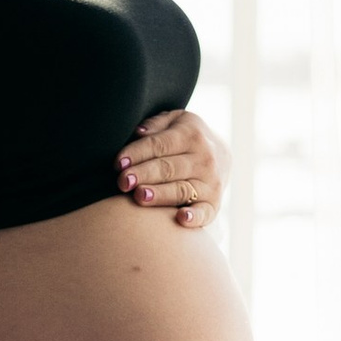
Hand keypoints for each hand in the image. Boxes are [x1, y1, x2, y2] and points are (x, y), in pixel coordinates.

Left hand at [117, 109, 228, 229]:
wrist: (221, 155)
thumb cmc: (185, 138)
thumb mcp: (174, 121)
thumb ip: (156, 124)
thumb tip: (139, 132)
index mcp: (191, 135)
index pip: (159, 145)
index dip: (138, 153)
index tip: (119, 163)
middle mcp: (204, 158)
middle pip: (168, 168)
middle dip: (144, 174)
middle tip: (124, 182)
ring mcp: (210, 183)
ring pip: (181, 190)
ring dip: (161, 194)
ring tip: (140, 196)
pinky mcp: (214, 204)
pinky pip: (205, 212)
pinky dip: (195, 217)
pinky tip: (181, 218)